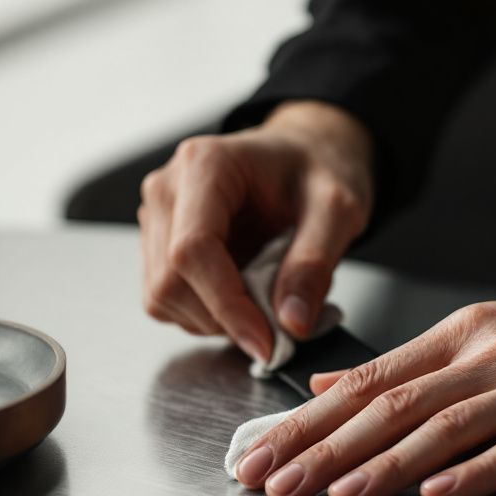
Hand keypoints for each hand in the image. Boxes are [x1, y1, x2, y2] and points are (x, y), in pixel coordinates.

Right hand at [139, 100, 373, 361]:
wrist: (306, 155)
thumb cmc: (319, 168)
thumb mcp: (337, 209)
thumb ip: (315, 263)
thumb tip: (291, 322)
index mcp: (205, 165)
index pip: (192, 250)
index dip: (226, 305)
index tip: (267, 340)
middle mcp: (167, 189)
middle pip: (169, 281)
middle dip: (224, 317)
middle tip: (279, 322)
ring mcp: (157, 217)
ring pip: (163, 298)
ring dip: (216, 319)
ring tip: (266, 296)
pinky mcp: (158, 244)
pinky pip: (168, 300)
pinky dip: (208, 314)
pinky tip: (244, 293)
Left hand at [232, 239, 495, 495]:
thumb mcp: (495, 334)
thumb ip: (417, 366)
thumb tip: (336, 387)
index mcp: (466, 333)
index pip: (371, 379)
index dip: (308, 420)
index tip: (258, 452)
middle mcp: (491, 353)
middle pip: (393, 404)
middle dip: (324, 448)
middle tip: (272, 484)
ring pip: (444, 427)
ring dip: (384, 467)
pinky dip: (475, 473)